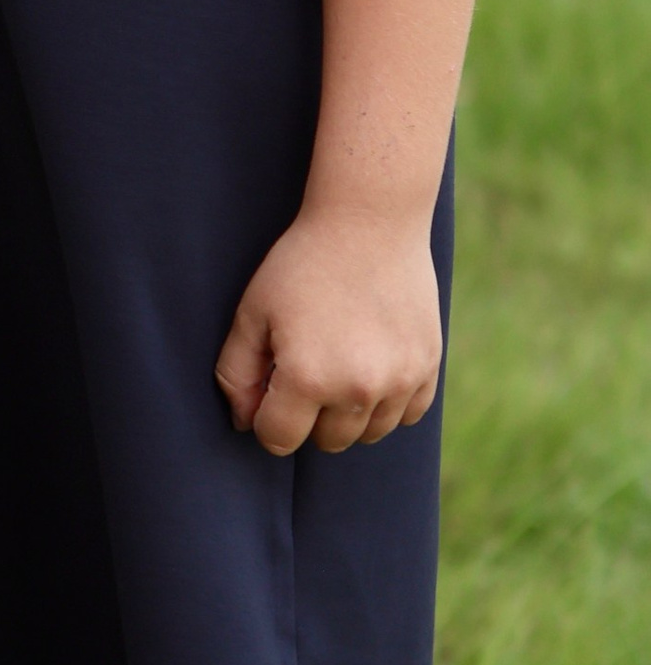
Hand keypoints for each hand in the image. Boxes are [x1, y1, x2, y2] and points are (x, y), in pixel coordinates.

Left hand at [215, 204, 442, 456]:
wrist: (370, 222)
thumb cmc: (301, 265)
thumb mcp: (252, 313)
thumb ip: (236, 374)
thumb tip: (244, 423)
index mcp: (307, 378)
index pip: (279, 439)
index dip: (265, 418)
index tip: (269, 388)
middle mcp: (359, 388)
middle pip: (327, 442)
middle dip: (307, 417)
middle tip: (304, 369)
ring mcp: (401, 380)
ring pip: (369, 434)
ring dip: (348, 414)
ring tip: (337, 365)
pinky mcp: (429, 367)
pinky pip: (407, 415)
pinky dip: (388, 403)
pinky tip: (371, 366)